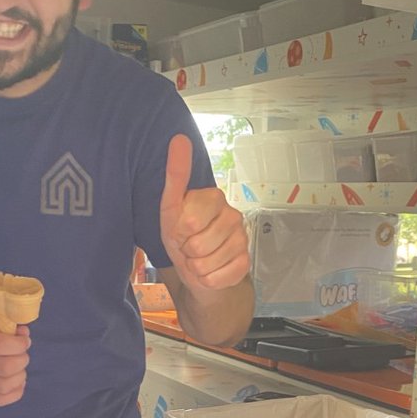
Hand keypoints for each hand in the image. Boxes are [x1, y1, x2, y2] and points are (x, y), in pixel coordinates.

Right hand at [0, 312, 29, 405]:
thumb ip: (5, 327)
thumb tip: (25, 335)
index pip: (0, 345)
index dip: (19, 344)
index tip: (24, 341)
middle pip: (5, 367)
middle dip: (22, 360)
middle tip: (22, 354)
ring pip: (4, 385)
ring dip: (20, 376)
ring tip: (19, 368)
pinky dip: (15, 392)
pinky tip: (16, 381)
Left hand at [159, 134, 249, 294]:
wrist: (197, 270)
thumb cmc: (182, 237)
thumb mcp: (171, 207)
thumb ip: (176, 174)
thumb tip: (179, 138)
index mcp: (214, 198)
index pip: (188, 221)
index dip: (178, 231)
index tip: (181, 229)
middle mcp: (233, 215)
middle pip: (198, 244)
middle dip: (187, 250)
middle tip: (190, 245)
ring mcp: (243, 240)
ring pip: (207, 263)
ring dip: (196, 267)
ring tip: (199, 258)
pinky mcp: (246, 263)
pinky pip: (217, 278)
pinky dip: (207, 279)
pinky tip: (211, 271)